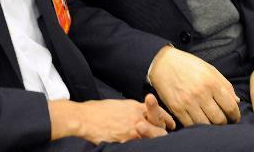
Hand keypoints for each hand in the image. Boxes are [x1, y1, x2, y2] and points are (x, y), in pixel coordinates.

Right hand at [48, 94, 174, 142]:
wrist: (83, 119)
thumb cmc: (96, 111)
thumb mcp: (118, 105)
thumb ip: (131, 110)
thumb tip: (138, 115)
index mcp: (135, 107)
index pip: (157, 112)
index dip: (165, 118)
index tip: (170, 123)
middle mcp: (136, 117)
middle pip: (158, 126)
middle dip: (163, 132)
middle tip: (167, 133)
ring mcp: (131, 130)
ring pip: (151, 138)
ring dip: (155, 139)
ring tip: (156, 141)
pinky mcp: (125, 141)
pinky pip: (138, 145)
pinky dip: (142, 146)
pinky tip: (143, 147)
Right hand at [148, 46, 239, 125]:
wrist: (163, 63)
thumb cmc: (189, 65)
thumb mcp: (210, 69)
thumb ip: (225, 85)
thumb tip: (237, 101)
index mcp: (211, 82)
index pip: (230, 106)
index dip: (235, 115)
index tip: (234, 117)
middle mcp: (201, 94)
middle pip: (219, 119)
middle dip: (224, 122)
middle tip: (223, 120)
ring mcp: (188, 102)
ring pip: (206, 125)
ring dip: (211, 125)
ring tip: (211, 120)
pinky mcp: (177, 109)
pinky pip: (191, 125)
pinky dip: (197, 125)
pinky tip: (198, 119)